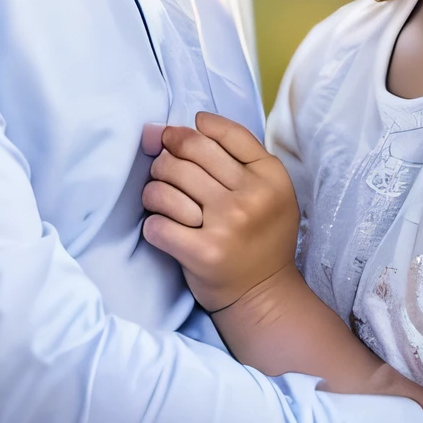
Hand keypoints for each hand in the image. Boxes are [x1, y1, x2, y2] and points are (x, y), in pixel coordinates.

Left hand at [140, 111, 300, 312]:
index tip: (176, 139)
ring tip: (159, 198)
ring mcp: (227, 225)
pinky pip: (157, 223)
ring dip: (154, 188)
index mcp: (270, 175)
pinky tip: (161, 226)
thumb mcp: (268, 187)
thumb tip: (168, 128)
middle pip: (189, 153)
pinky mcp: (203, 252)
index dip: (190, 130)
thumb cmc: (259, 234)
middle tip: (163, 169)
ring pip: (167, 184)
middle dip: (166, 156)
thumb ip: (232, 152)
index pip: (223, 133)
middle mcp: (251, 196)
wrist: (263, 294)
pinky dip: (152, 222)